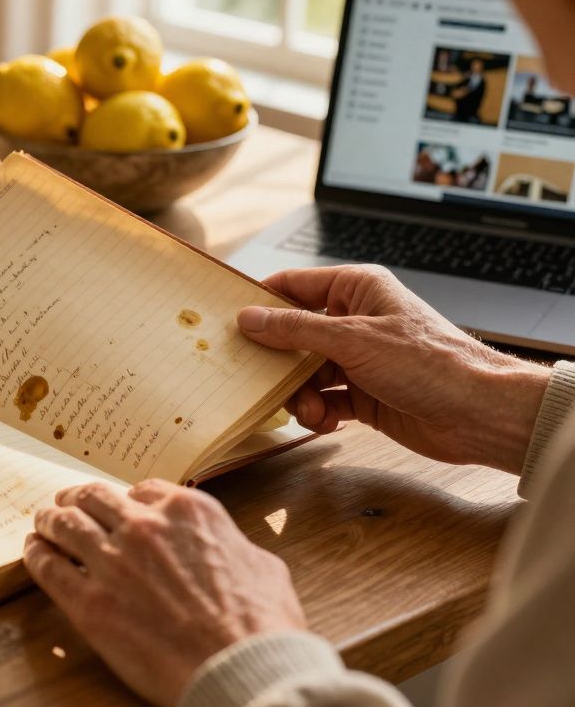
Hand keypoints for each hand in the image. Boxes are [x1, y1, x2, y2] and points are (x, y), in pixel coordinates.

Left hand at [24, 480, 304, 706]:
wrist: (241, 669)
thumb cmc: (262, 626)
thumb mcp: (262, 565)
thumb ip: (232, 544)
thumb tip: (227, 546)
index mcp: (188, 511)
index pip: (142, 489)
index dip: (125, 500)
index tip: (116, 509)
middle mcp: (145, 526)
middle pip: (94, 498)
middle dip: (77, 499)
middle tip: (65, 506)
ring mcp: (112, 561)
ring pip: (65, 523)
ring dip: (49, 520)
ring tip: (42, 524)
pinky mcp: (89, 601)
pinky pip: (48, 566)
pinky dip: (36, 553)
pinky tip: (33, 551)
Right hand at [237, 265, 549, 473]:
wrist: (477, 414)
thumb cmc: (430, 364)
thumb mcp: (352, 339)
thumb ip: (295, 329)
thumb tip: (250, 318)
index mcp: (356, 289)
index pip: (292, 286)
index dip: (260, 302)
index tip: (229, 322)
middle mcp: (355, 320)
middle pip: (293, 334)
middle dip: (277, 360)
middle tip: (257, 377)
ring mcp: (359, 358)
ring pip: (304, 372)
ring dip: (298, 394)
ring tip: (308, 409)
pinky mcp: (364, 394)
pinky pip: (323, 400)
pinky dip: (318, 412)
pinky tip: (326, 421)